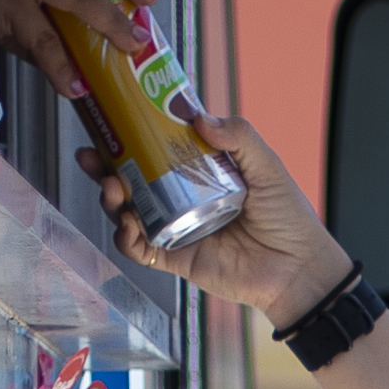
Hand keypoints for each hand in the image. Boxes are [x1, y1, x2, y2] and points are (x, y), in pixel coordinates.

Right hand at [111, 102, 358, 334]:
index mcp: (201, 173)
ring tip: (112, 188)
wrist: (297, 270)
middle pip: (133, 180)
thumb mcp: (266, 167)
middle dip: (106, 167)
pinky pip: (140, 249)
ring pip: (129, 212)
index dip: (131, 137)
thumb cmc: (288, 218)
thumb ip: (239, 137)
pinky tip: (127, 224)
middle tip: (91, 155)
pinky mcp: (175, 258)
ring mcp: (176, 228)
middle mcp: (183, 199)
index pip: (157, 150)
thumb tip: (200, 118)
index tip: (111, 121)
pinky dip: (126, 237)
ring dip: (112, 200)